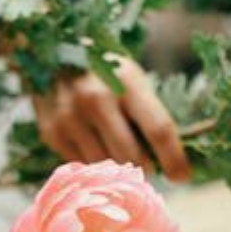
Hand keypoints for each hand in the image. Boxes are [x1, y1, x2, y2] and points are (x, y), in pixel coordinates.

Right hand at [32, 58, 190, 180]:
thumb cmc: (103, 70)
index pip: (158, 130)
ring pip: (107, 166)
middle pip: (133, 156)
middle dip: (146, 168)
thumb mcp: (131, 79)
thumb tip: (173, 160)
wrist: (48, 55)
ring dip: (119, 169)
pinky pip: (83, 164)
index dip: (174, 159)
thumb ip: (149, 114)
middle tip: (149, 166)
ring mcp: (70, 119)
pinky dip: (94, 162)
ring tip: (119, 153)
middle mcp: (95, 100)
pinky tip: (92, 143)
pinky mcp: (52, 135)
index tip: (183, 176)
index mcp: (125, 82)